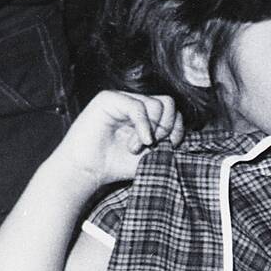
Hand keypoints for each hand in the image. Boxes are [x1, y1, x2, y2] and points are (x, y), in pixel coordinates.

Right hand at [59, 92, 183, 188]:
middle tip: (152, 146)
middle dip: (167, 127)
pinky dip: (143, 126)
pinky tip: (137, 143)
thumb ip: (167, 141)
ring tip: (135, 147)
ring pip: (156, 104)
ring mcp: (122, 99)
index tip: (170, 147)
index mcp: (145, 115)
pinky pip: (138, 106)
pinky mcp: (108, 99)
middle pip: (168, 103)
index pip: (172, 110)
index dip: (177, 129)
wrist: (88, 171)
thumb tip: (182, 130)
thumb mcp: (151, 154)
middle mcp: (134, 104)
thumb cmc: (116, 165)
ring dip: (151, 130)